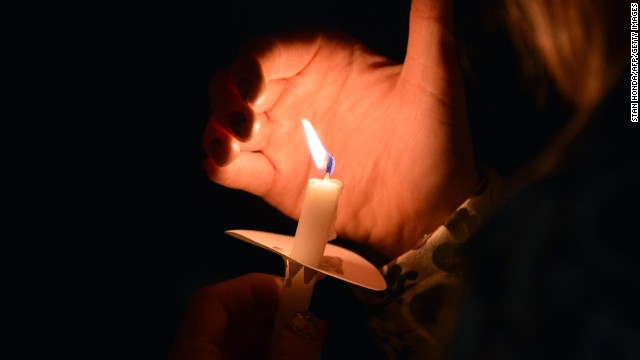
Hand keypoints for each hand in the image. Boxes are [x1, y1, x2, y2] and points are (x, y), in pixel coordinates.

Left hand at [168, 273, 325, 359]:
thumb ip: (291, 355)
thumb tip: (309, 323)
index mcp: (189, 356)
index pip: (210, 301)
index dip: (251, 287)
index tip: (291, 290)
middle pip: (227, 325)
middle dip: (271, 316)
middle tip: (310, 320)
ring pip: (235, 350)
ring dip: (273, 340)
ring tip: (309, 342)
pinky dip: (266, 358)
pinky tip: (294, 359)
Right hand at [203, 0, 478, 258]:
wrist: (433, 211)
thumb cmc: (438, 141)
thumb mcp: (436, 78)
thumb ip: (429, 22)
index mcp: (324, 62)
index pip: (270, 50)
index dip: (251, 64)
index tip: (253, 86)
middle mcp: (297, 95)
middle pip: (234, 81)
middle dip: (227, 95)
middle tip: (246, 121)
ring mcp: (282, 138)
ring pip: (224, 119)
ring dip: (218, 126)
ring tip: (234, 143)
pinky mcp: (274, 178)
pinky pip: (232, 166)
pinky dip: (219, 162)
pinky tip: (227, 162)